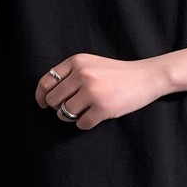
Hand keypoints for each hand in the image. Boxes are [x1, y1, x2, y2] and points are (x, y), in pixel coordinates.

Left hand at [35, 53, 166, 130]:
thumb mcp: (91, 64)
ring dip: (71, 117)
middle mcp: (83, 75)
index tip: (43, 103)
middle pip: (53, 100)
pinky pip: (81, 124)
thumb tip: (45, 96)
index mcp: (77, 61)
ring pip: (65, 113)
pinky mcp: (103, 109)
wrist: (146, 77)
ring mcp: (93, 92)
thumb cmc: (116, 73)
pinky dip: (85, 123)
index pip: (46, 82)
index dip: (41, 96)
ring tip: (84, 112)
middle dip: (59, 107)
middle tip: (71, 107)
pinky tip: (95, 116)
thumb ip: (70, 74)